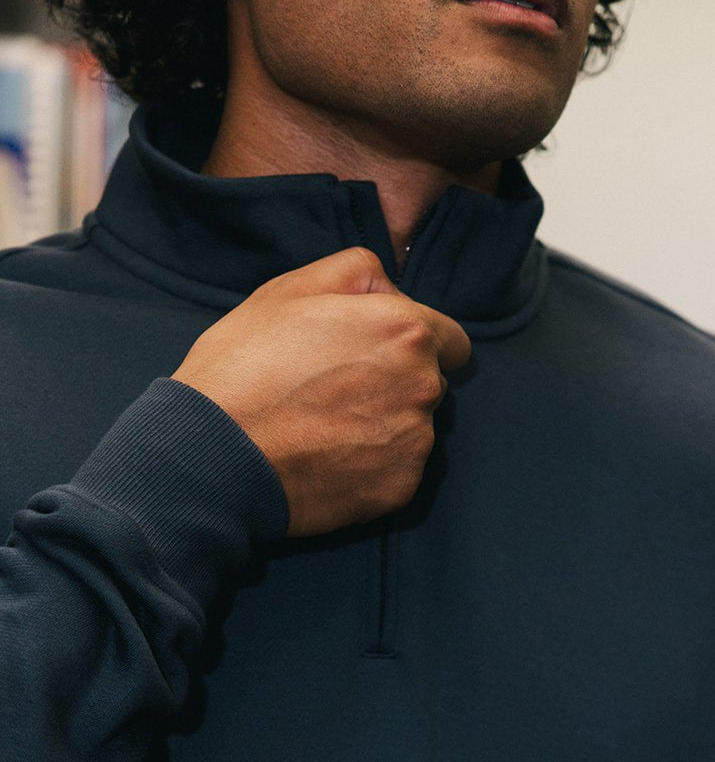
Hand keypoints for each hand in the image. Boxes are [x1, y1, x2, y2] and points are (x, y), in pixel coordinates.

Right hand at [170, 246, 470, 536]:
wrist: (216, 452)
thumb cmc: (246, 365)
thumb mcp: (291, 290)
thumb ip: (356, 274)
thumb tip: (391, 289)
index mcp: (406, 330)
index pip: (452, 341)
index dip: (415, 344)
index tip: (380, 354)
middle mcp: (424, 386)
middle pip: (432, 384)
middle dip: (398, 383)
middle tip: (337, 389)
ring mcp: (415, 442)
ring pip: (416, 428)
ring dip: (386, 425)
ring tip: (327, 425)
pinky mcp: (400, 488)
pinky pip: (399, 470)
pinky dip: (373, 466)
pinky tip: (328, 457)